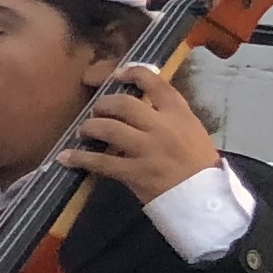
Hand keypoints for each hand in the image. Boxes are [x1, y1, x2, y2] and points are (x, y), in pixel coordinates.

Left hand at [58, 62, 221, 204]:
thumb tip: (143, 105)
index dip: (133, 73)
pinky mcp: (135, 172)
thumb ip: (169, 116)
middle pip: (124, 104)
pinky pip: (100, 161)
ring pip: (108, 128)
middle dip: (104, 104)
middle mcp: (163, 127)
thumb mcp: (192, 131)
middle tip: (97, 111)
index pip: (156, 83)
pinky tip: (66, 157)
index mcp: (180, 114)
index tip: (117, 74)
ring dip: (90, 127)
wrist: (206, 199)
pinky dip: (80, 158)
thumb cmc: (200, 165)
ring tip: (84, 131)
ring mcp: (147, 149)